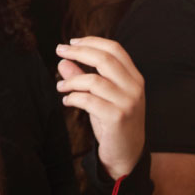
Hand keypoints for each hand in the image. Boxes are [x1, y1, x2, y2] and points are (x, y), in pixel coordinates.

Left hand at [56, 37, 144, 179]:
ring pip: (94, 81)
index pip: (115, 49)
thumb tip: (63, 61)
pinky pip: (89, 101)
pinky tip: (67, 102)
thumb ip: (84, 78)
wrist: (127, 153)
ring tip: (61, 87)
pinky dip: (73, 98)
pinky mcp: (117, 117)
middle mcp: (135, 87)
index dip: (92, 42)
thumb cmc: (113, 122)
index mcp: (134, 78)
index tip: (71, 43)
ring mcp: (128, 103)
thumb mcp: (101, 97)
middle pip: (105, 59)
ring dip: (71, 81)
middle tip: (59, 51)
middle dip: (79, 52)